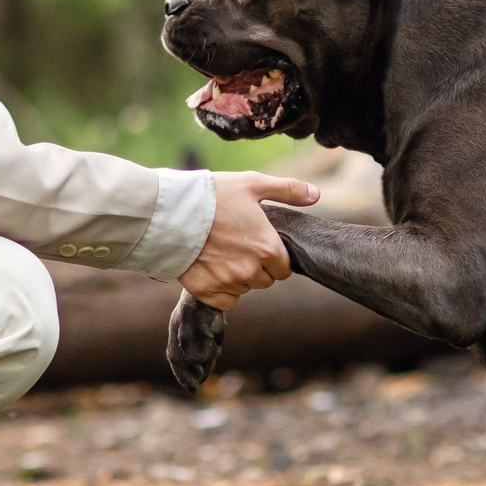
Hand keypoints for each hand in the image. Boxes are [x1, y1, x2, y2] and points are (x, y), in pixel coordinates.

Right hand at [180, 171, 320, 309]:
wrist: (169, 211)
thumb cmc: (212, 195)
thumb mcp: (252, 184)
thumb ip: (287, 190)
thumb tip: (315, 194)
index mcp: (267, 248)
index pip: (284, 268)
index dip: (273, 256)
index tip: (259, 245)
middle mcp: (250, 270)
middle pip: (265, 280)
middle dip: (257, 268)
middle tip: (238, 247)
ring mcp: (227, 283)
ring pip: (244, 290)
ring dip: (238, 278)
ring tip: (222, 255)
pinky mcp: (206, 291)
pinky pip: (225, 302)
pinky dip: (222, 292)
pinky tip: (212, 271)